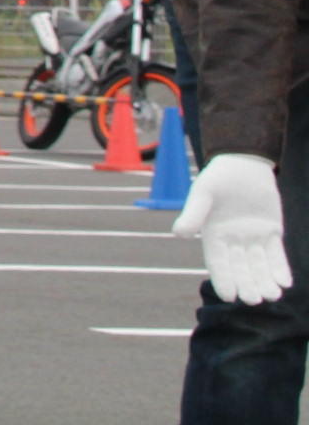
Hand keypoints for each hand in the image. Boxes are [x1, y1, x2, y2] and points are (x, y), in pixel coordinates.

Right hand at [175, 153, 291, 304]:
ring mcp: (254, 237)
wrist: (244, 162)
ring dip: (265, 280)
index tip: (229, 296)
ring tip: (272, 295)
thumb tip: (178, 233)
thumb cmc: (219, 176)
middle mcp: (234, 240)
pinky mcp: (271, 232)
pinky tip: (285, 282)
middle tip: (254, 299)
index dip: (223, 279)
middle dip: (247, 285)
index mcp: (214, 234)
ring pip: (260, 265)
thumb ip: (194, 213)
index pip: (218, 262)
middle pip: (241, 268)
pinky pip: (277, 254)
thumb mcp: (204, 193)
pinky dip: (280, 268)